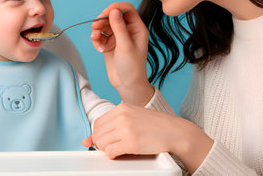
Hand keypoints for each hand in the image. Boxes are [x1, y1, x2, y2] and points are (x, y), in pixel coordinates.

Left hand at [82, 104, 212, 172]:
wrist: (174, 131)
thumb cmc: (155, 125)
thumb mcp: (132, 118)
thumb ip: (112, 125)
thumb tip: (88, 140)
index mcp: (121, 108)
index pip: (97, 123)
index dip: (98, 135)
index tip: (105, 140)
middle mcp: (122, 116)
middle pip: (97, 133)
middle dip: (101, 143)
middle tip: (112, 147)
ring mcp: (126, 129)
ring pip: (102, 143)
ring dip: (106, 150)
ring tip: (118, 149)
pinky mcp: (131, 142)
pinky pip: (110, 152)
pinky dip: (112, 155)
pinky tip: (121, 153)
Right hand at [90, 2, 153, 104]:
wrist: (127, 86)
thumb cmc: (132, 67)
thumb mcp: (125, 46)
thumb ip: (119, 27)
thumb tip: (114, 11)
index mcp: (137, 28)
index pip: (126, 9)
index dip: (115, 8)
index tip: (105, 13)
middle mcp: (128, 30)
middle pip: (113, 15)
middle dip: (102, 20)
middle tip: (95, 26)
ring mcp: (118, 37)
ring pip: (104, 25)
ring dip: (97, 30)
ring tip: (95, 38)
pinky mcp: (110, 44)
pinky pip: (100, 35)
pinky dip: (96, 39)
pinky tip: (98, 48)